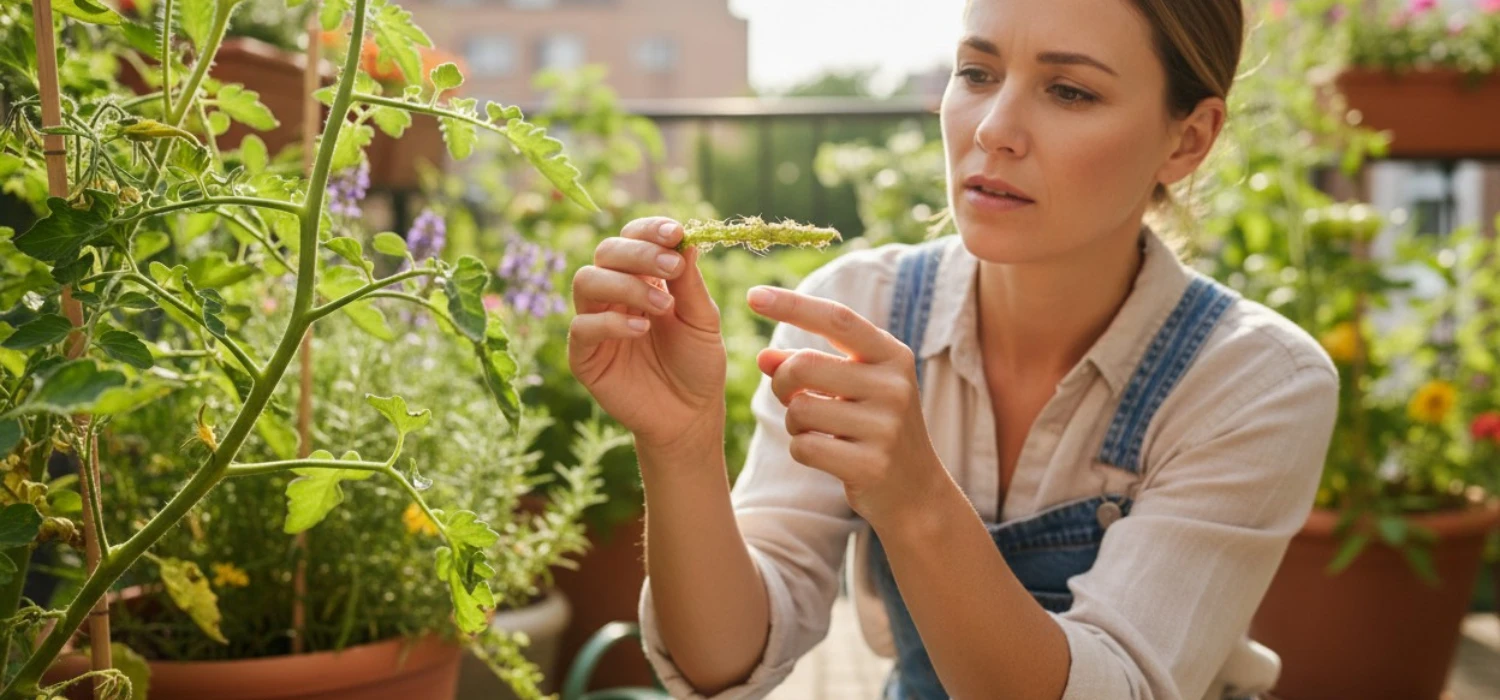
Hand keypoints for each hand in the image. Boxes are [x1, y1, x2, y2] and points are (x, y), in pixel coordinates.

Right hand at [569, 218, 726, 447]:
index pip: (633, 237)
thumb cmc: (697, 363)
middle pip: (605, 252)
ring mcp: (595, 322)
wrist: (690, 415)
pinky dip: (610, 322)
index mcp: (642, 277)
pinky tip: (641, 330)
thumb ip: (689, 284)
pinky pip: (582, 327)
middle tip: (670, 268)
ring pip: (586, 281)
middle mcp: (614, 294)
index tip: (675, 233)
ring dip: (625, 285)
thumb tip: (685, 240)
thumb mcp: (702, 320)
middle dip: (638, 253)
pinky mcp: (584, 356)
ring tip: (662, 306)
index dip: (649, 230)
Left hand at [747, 285, 945, 529]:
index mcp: (892, 356)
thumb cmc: (875, 427)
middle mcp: (894, 385)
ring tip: (817, 429)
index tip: (754, 296)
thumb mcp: (852, 388)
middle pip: (805, 366)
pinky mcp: (871, 465)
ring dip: (794, 422)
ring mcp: (886, 427)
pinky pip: (804, 447)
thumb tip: (763, 357)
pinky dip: (801, 449)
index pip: (838, 319)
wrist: (916, 489)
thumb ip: (810, 366)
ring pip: (800, 410)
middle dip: (782, 382)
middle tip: (789, 396)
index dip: (793, 305)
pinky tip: (826, 454)